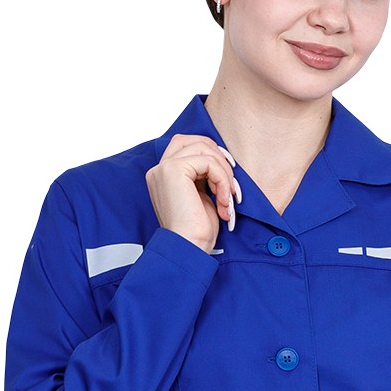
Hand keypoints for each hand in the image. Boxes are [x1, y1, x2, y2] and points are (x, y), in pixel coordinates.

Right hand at [145, 134, 241, 254]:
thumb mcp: (202, 197)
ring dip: (223, 172)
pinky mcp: (173, 170)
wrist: (188, 250)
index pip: (188, 147)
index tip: (227, 176)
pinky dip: (222, 179)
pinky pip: (208, 162)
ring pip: (203, 148)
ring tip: (227, 198)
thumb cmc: (196, 233)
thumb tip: (222, 159)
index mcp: (164, 176)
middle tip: (231, 182)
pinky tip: (223, 201)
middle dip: (218, 156)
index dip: (212, 155)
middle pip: (193, 140)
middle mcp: (159, 170)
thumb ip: (205, 176)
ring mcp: (164, 168)